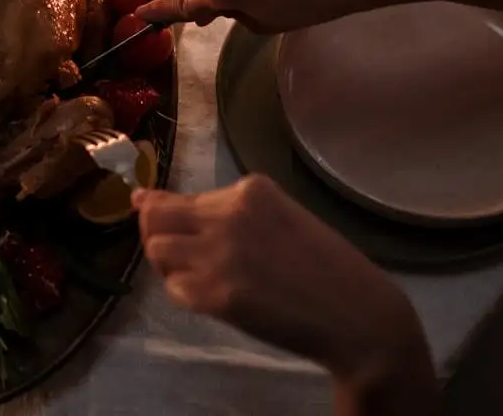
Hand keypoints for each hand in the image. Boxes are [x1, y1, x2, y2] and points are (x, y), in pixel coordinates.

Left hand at [134, 175, 437, 413]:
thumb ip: (225, 211)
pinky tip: (216, 298)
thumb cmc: (324, 267)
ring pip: (157, 250)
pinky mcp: (215, 293)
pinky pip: (175, 288)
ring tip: (202, 277)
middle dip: (157, 236)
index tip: (155, 219)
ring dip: (170, 266)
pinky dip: (186, 294)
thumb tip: (146, 200)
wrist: (356, 312)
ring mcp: (219, 253)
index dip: (163, 214)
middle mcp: (229, 214)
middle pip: (157, 218)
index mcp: (251, 190)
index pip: (179, 197)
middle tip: (181, 257)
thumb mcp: (278, 219)